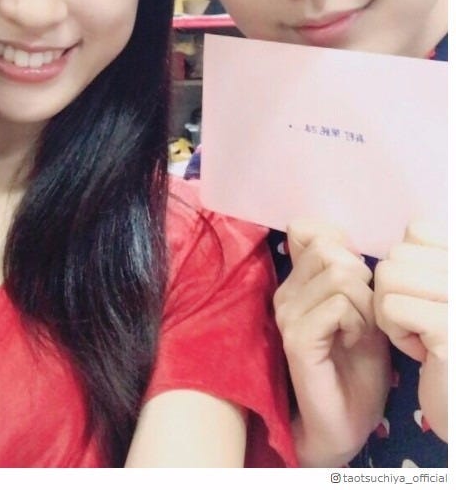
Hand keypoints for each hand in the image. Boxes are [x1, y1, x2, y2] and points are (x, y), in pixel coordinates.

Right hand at [274, 220, 390, 465]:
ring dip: (364, 304)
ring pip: (339, 276)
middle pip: (330, 249)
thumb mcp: (360, 306)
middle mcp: (284, 292)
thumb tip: (339, 237)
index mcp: (296, 281)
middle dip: (361, 277)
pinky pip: (338, 306)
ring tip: (358, 329)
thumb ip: (347, 271)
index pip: (307, 229)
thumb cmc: (357, 363)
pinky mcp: (297, 338)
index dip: (340, 243)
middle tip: (362, 312)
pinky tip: (352, 341)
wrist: (345, 419)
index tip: (355, 277)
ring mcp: (286, 315)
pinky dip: (357, 322)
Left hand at [374, 223, 446, 441]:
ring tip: (421, 336)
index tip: (425, 300)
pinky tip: (422, 352)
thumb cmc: (440, 344)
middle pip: (398, 255)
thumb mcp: (431, 291)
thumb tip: (367, 234)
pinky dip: (396, 332)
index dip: (407, 266)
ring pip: (389, 276)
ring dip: (392, 312)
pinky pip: (390, 307)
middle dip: (395, 292)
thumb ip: (417, 258)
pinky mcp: (448, 325)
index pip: (418, 231)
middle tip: (421, 324)